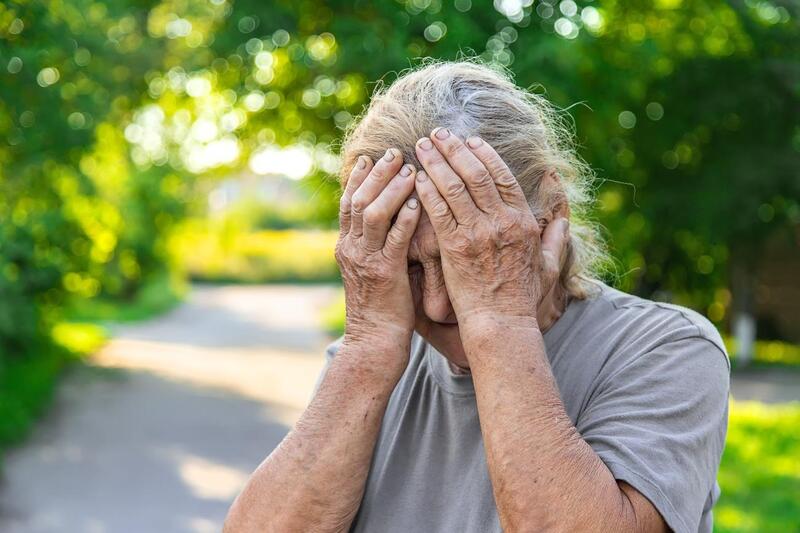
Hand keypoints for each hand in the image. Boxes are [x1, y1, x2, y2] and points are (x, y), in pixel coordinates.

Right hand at [336, 149, 420, 355]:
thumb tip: (388, 219)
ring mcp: (365, 261)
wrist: (373, 343)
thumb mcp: (370, 270)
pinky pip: (394, 239)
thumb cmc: (379, 308)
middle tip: (395, 151)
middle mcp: (350, 249)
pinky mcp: (384, 274)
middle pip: (358, 200)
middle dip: (377, 174)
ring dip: (392, 189)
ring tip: (409, 169)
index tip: (371, 156)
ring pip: (372, 214)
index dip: (359, 178)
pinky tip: (420, 202)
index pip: (348, 202)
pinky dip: (406, 218)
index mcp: (346, 247)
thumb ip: (374, 245)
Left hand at [414, 129, 569, 330]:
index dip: (484, 154)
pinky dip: (427, 191)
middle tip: (437, 133)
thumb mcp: (549, 266)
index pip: (502, 176)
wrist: (500, 323)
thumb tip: (563, 217)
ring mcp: (477, 233)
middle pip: (475, 174)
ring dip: (436, 162)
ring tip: (422, 146)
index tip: (469, 140)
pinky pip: (438, 212)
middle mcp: (501, 222)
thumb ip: (557, 238)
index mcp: (523, 221)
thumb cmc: (523, 297)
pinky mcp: (454, 247)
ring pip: (454, 187)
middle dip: (454, 149)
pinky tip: (417, 176)